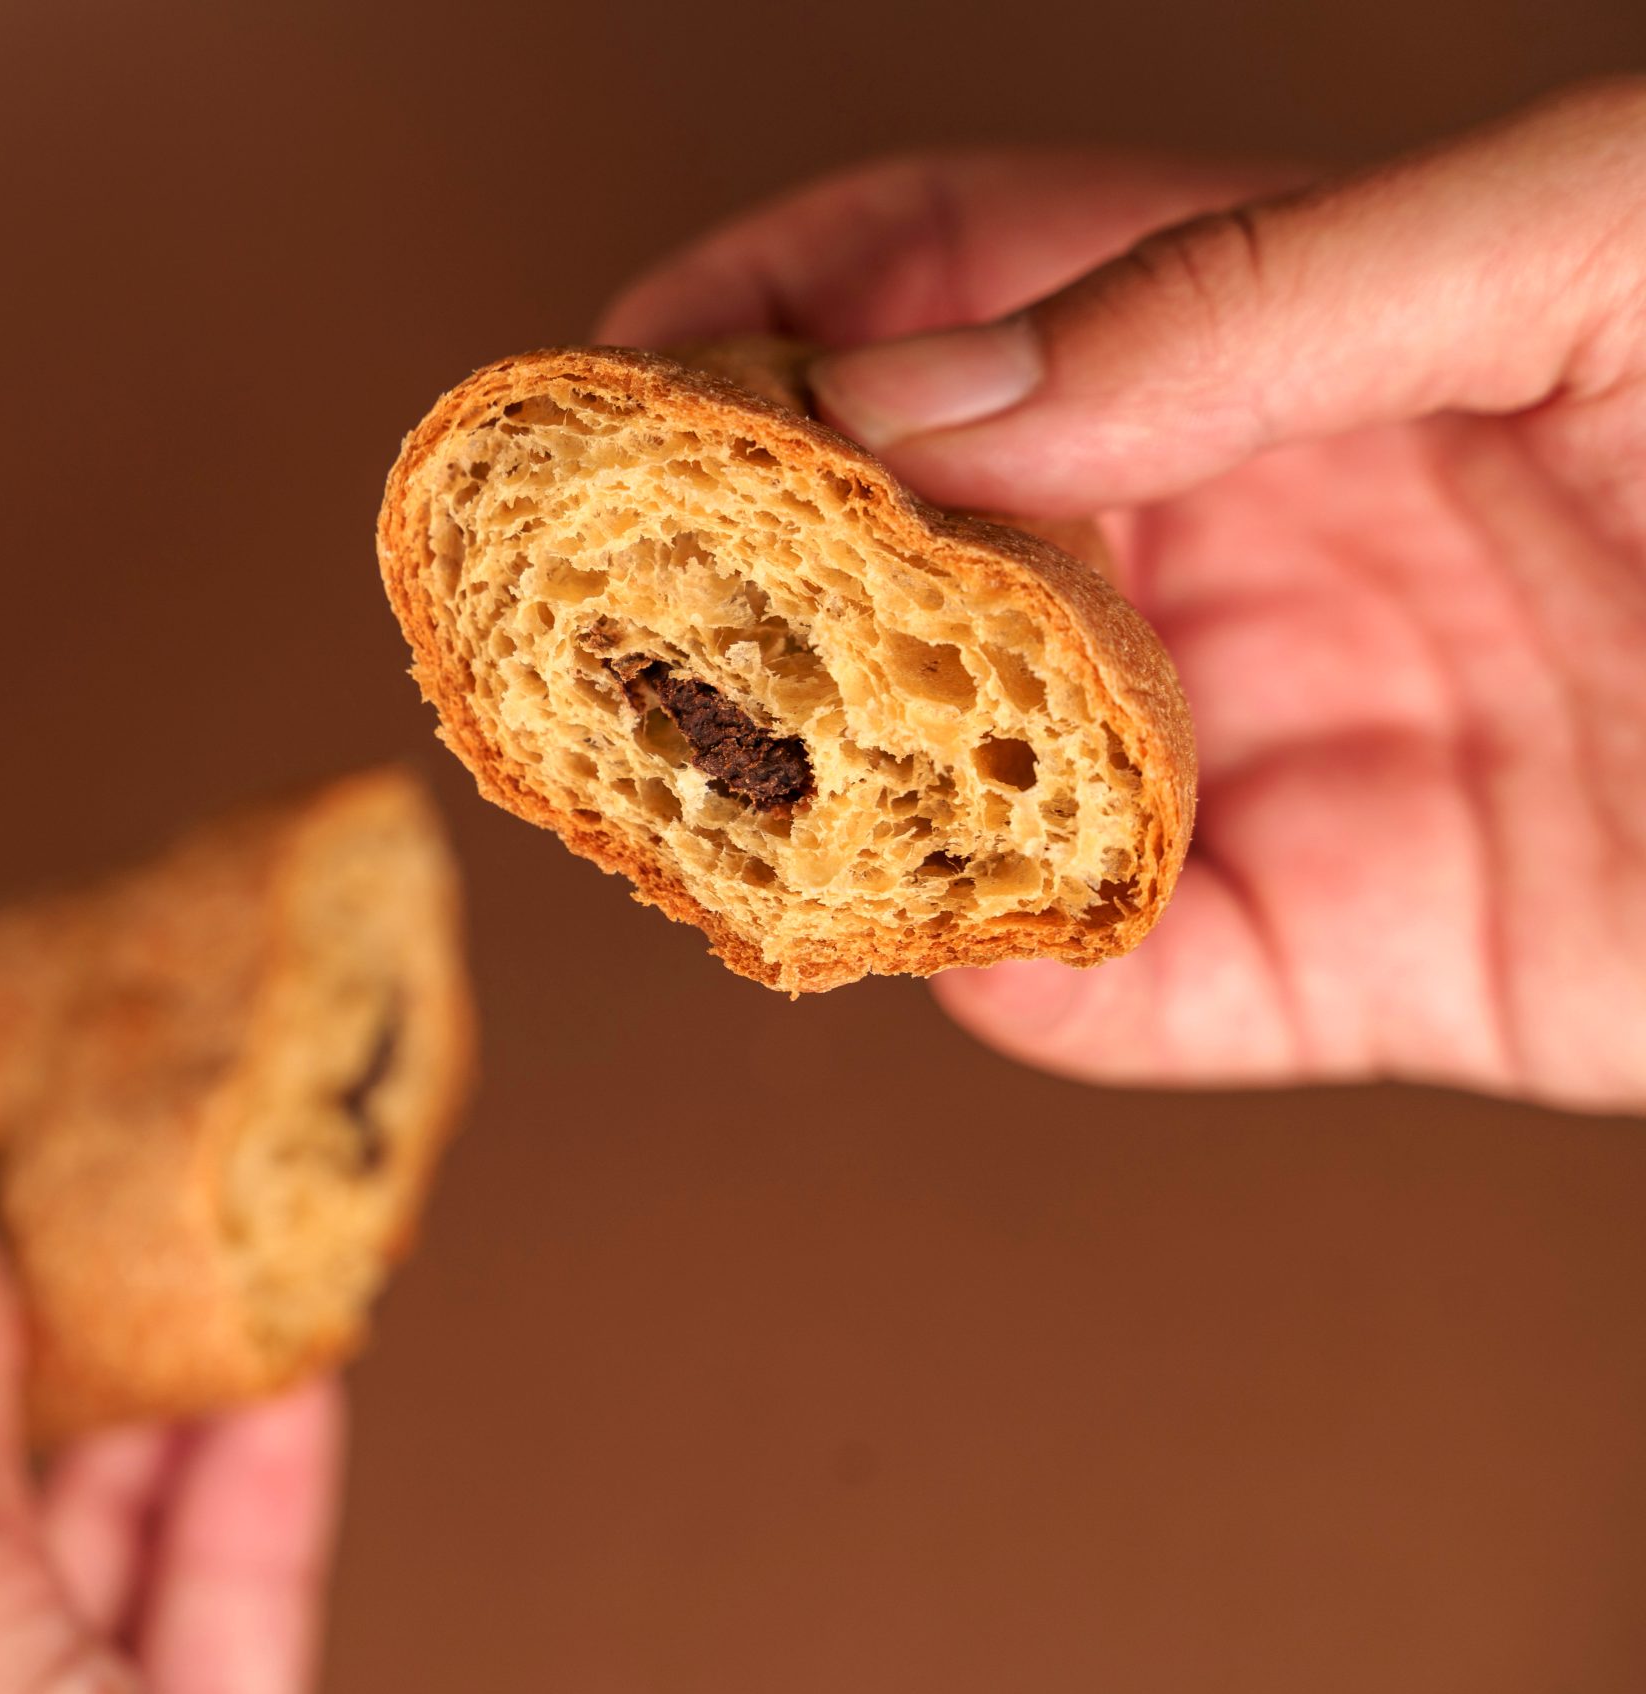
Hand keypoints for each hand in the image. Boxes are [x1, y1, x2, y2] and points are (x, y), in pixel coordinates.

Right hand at [600, 80, 1645, 1111]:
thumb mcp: (1589, 246)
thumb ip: (1248, 301)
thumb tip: (928, 393)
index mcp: (1297, 339)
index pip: (966, 289)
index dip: (779, 309)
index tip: (619, 366)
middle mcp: (1260, 540)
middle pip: (926, 548)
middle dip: (750, 572)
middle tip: (604, 607)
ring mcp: (1299, 750)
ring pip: (988, 773)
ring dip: (840, 790)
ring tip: (714, 787)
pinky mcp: (1370, 955)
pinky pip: (1137, 988)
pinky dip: (1024, 984)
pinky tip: (953, 944)